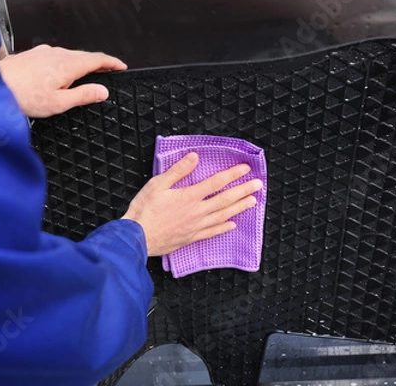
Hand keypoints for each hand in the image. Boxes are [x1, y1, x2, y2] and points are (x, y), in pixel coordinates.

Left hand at [0, 45, 126, 117]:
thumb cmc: (22, 96)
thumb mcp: (58, 103)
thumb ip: (83, 96)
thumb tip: (102, 91)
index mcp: (68, 65)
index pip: (98, 59)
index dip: (112, 63)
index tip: (121, 67)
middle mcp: (57, 54)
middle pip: (85, 56)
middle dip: (99, 64)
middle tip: (108, 73)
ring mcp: (44, 52)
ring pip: (70, 55)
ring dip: (81, 64)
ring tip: (85, 77)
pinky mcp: (34, 54)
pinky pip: (56, 56)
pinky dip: (66, 64)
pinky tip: (60, 75)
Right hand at [122, 153, 263, 256]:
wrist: (136, 237)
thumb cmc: (144, 210)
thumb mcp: (157, 184)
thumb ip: (178, 171)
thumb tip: (194, 157)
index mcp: (189, 196)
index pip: (216, 183)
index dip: (232, 175)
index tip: (245, 169)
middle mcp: (197, 212)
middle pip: (225, 199)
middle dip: (243, 191)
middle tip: (259, 185)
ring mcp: (196, 226)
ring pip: (223, 216)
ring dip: (239, 208)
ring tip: (252, 202)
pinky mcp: (191, 238)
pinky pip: (212, 232)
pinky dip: (224, 228)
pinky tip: (233, 225)